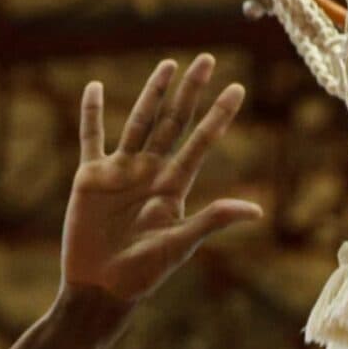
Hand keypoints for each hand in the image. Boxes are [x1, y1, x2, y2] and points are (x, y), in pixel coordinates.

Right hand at [61, 54, 263, 304]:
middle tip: (206, 60)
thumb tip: (257, 211)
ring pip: (139, 122)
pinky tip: (94, 88)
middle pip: (173, 122)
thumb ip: (212, 220)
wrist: (99, 289)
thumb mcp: (179, 244)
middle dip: (190, 92)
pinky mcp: (90, 177)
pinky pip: (91, 137)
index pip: (201, 142)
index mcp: (174, 187)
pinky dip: (91, 113)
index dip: (218, 115)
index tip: (237, 89)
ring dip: (152, 93)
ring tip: (168, 66)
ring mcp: (120, 171)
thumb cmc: (142, 274)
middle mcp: (150, 173)